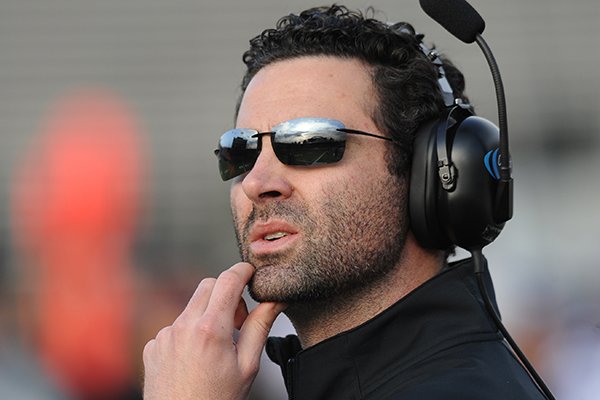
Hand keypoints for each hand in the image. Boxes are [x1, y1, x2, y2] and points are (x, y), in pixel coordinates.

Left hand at [143, 262, 284, 399]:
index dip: (243, 271)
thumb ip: (260, 326)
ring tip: (217, 346)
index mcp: (211, 329)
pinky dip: (189, 333)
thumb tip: (275, 300)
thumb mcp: (248, 366)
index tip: (250, 273)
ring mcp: (164, 336)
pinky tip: (195, 358)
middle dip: (226, 293)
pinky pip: (174, 326)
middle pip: (208, 285)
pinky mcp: (153, 346)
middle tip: (238, 320)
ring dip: (207, 314)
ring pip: (191, 306)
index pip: (228, 280)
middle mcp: (183, 326)